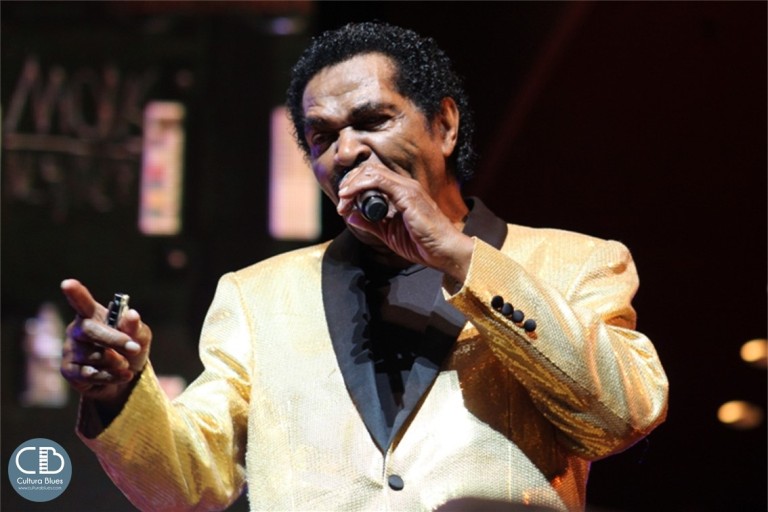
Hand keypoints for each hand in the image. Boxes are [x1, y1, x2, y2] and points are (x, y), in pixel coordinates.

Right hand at [60, 279, 151, 405]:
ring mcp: (70, 350)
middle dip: (114, 340)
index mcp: (93, 315)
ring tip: (126, 364)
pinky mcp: (68, 370)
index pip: (83, 303)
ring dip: (117, 362)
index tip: (68, 284)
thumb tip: (132, 314)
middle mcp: (77, 330)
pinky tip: (123, 376)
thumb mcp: (140, 337)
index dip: (76, 293)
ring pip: (94, 356)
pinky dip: (111, 376)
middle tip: (134, 348)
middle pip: (90, 331)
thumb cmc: (130, 350)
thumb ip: (135, 327)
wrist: (125, 379)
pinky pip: (90, 374)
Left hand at [336, 163, 473, 280]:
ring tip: (343, 202)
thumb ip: (371, 223)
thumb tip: (352, 216)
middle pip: (370, 170)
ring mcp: (407, 188)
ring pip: (372, 173)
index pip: (373, 177)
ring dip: (352, 185)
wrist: (443, 251)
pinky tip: (349, 197)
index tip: (343, 203)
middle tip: (341, 202)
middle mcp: (405, 185)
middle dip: (350, 183)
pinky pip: (379, 181)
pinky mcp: (408, 195)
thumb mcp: (389, 233)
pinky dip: (360, 186)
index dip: (354, 185)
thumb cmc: (422, 243)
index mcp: (402, 192)